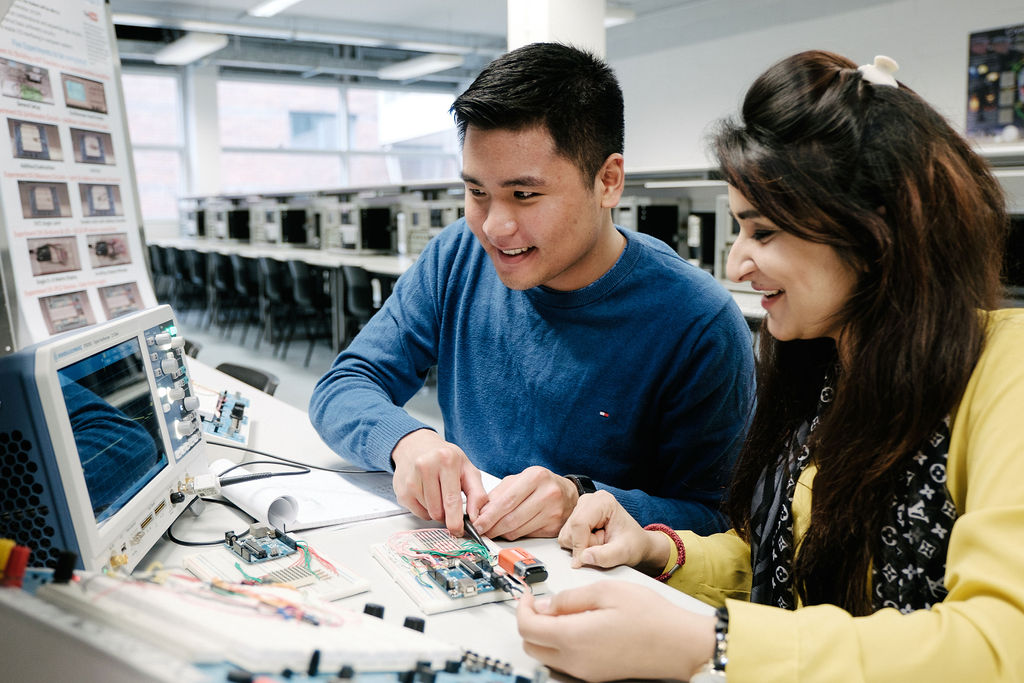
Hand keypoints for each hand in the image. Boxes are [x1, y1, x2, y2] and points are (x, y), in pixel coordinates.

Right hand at [390, 429, 487, 535]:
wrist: (417, 445)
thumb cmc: (444, 458)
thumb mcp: (467, 469)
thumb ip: (477, 493)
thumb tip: (476, 517)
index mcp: (446, 461)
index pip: (451, 500)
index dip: (456, 520)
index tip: (459, 530)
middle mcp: (426, 467)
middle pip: (438, 510)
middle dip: (447, 515)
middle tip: (450, 505)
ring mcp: (411, 479)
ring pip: (428, 513)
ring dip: (436, 511)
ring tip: (438, 493)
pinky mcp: (402, 490)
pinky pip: (418, 512)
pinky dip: (425, 509)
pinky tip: (427, 494)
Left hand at [471, 466, 578, 539]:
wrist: (568, 492)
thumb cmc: (541, 484)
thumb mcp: (519, 479)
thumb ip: (499, 494)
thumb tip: (480, 512)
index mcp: (535, 477)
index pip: (506, 501)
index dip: (489, 515)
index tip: (477, 523)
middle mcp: (547, 494)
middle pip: (512, 518)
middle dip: (492, 527)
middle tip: (481, 531)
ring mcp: (553, 512)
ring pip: (518, 530)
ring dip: (501, 533)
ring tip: (492, 530)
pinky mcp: (554, 527)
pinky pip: (527, 535)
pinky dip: (514, 535)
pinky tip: (509, 530)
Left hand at [517, 581, 714, 681]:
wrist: (681, 645)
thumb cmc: (651, 616)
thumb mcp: (607, 591)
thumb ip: (570, 597)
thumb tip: (545, 604)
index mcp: (574, 637)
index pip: (527, 628)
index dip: (522, 607)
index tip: (528, 594)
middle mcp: (575, 661)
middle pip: (531, 646)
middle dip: (529, 621)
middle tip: (540, 601)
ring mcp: (585, 672)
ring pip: (546, 655)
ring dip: (543, 634)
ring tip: (560, 610)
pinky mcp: (596, 676)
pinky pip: (565, 662)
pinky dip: (560, 643)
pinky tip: (577, 625)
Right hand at [558, 490, 670, 575]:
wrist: (634, 543)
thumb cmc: (632, 543)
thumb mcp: (624, 553)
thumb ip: (606, 556)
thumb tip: (584, 557)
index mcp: (603, 501)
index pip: (579, 523)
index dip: (579, 545)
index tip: (583, 561)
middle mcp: (589, 501)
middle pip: (570, 528)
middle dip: (583, 545)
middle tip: (603, 546)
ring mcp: (580, 508)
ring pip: (566, 534)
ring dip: (580, 546)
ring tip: (600, 543)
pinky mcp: (575, 518)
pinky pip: (566, 537)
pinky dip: (578, 545)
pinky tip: (593, 542)